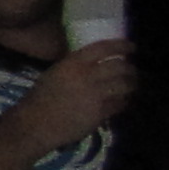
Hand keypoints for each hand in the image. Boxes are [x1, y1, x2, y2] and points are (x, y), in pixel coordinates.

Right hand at [6, 40, 137, 151]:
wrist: (36, 124)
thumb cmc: (40, 98)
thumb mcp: (54, 73)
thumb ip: (73, 66)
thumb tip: (93, 62)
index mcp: (73, 63)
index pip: (104, 48)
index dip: (122, 45)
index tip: (132, 47)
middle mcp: (87, 76)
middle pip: (120, 66)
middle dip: (130, 68)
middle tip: (132, 70)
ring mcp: (95, 95)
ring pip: (124, 85)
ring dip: (132, 84)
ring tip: (132, 85)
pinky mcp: (100, 113)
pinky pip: (120, 104)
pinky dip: (125, 101)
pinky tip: (124, 101)